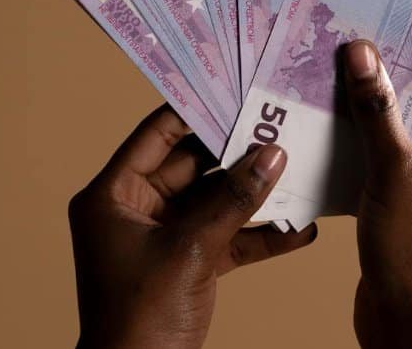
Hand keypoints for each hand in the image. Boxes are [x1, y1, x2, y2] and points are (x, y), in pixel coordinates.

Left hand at [68, 106, 317, 347]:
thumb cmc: (139, 320)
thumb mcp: (190, 251)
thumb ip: (233, 200)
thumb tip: (272, 156)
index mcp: (112, 196)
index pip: (155, 135)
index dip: (195, 112)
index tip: (236, 92)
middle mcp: (134, 211)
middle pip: (191, 166)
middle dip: (237, 154)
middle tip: (280, 128)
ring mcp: (162, 239)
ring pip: (214, 202)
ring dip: (254, 195)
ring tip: (298, 173)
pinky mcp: (187, 266)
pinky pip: (226, 238)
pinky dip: (258, 235)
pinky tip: (299, 230)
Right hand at [343, 40, 411, 348]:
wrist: (409, 328)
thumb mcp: (396, 174)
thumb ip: (378, 113)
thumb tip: (362, 54)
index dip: (402, 55)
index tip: (363, 29)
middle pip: (410, 104)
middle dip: (370, 84)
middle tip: (328, 52)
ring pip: (387, 134)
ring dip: (354, 117)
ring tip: (312, 87)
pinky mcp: (400, 205)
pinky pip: (374, 163)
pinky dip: (348, 150)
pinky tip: (313, 135)